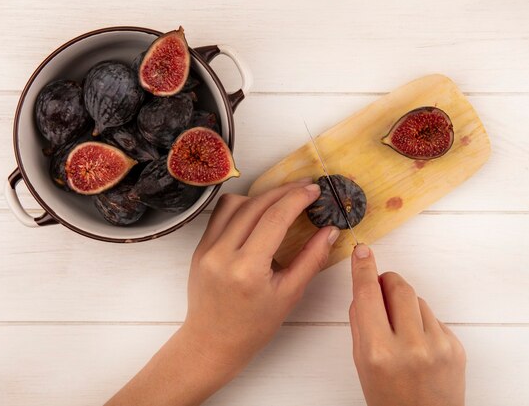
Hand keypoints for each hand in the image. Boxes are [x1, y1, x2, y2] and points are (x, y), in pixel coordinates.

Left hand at [183, 178, 339, 375]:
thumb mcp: (289, 295)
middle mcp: (222, 254)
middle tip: (305, 187)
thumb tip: (330, 231)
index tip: (314, 190)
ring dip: (261, 196)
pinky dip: (241, 207)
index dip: (297, 199)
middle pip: (256, 205)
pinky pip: (220, 215)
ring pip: (234, 204)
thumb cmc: (252, 327)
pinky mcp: (199, 248)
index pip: (275, 218)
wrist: (213, 342)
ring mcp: (206, 249)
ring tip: (282, 199)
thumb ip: (311, 259)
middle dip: (284, 191)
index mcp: (247, 269)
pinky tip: (258, 212)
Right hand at [349, 245, 465, 405]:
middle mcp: (409, 346)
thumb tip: (364, 290)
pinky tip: (419, 345)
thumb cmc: (388, 400)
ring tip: (401, 332)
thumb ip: (360, 324)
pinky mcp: (455, 348)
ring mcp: (437, 346)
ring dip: (406, 306)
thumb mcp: (362, 364)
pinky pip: (435, 318)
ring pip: (418, 300)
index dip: (364, 268)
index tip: (362, 252)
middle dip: (388, 281)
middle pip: (399, 287)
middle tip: (380, 289)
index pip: (368, 294)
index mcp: (378, 350)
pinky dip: (423, 323)